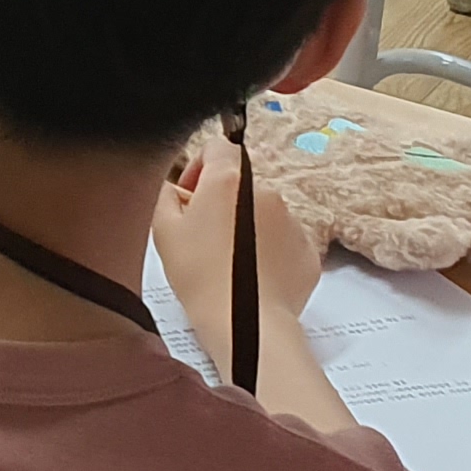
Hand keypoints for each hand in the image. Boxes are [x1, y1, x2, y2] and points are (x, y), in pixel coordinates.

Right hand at [152, 134, 323, 329]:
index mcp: (230, 180)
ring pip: (264, 212)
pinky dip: (269, 251)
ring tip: (228, 260)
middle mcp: (266, 192)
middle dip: (223, 201)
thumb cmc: (199, 276)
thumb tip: (174, 188)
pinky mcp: (308, 251)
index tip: (191, 195)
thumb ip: (165, 194)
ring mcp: (292, 221)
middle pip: (241, 183)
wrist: (245, 324)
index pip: (219, 147)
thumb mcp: (163, 229)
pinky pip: (285, 240)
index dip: (200, 166)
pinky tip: (251, 274)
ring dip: (247, 226)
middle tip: (204, 234)